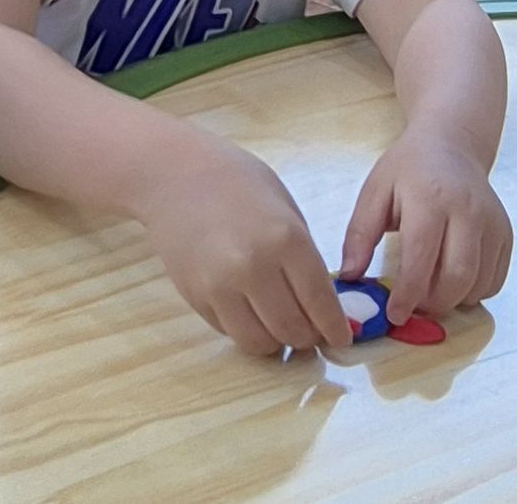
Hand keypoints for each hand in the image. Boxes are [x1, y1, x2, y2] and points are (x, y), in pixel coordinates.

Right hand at [137, 138, 352, 356]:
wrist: (174, 174)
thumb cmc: (236, 180)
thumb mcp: (284, 207)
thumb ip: (303, 254)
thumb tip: (320, 302)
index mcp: (285, 238)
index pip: (319, 302)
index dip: (335, 327)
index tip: (342, 339)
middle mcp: (254, 267)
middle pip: (292, 329)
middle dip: (308, 338)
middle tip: (313, 334)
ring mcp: (220, 286)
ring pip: (260, 342)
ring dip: (277, 342)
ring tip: (283, 329)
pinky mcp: (195, 297)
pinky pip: (230, 332)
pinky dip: (247, 330)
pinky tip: (253, 314)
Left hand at [340, 127, 511, 324]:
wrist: (450, 144)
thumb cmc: (407, 169)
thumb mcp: (374, 191)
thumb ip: (359, 234)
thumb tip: (349, 277)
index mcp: (429, 199)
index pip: (421, 259)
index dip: (408, 295)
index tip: (394, 315)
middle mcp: (467, 211)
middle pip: (457, 277)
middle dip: (433, 303)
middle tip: (413, 306)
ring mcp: (492, 223)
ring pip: (478, 284)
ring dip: (453, 300)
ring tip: (430, 291)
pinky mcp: (505, 233)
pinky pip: (495, 280)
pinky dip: (474, 291)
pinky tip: (452, 278)